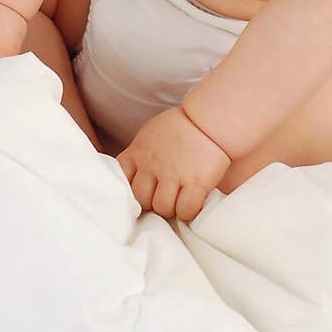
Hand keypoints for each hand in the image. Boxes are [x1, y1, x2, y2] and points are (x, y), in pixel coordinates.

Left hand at [115, 106, 231, 221]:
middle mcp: (151, 165)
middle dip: (152, 203)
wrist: (210, 118)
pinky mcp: (195, 182)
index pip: (121, 179)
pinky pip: (185, 210)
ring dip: (171, 209)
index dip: (131, 189)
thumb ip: (141, 153)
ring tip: (179, 201)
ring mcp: (173, 174)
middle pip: (141, 199)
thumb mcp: (151, 133)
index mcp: (138, 151)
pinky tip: (193, 204)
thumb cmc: (182, 126)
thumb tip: (137, 174)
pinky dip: (188, 212)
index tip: (143, 190)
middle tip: (164, 198)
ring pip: (162, 208)